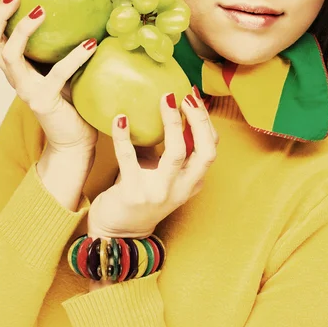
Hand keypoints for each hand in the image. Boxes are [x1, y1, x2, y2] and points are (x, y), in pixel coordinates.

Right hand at [0, 0, 98, 163]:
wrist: (74, 139)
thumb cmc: (71, 99)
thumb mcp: (63, 65)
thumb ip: (63, 41)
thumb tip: (86, 3)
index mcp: (14, 64)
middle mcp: (13, 75)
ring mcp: (25, 88)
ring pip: (9, 54)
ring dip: (21, 30)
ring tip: (40, 9)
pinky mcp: (43, 100)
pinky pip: (57, 74)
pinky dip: (74, 57)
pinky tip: (91, 43)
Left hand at [86, 88, 218, 238]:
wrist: (117, 230)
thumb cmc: (140, 192)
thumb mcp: (162, 172)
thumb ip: (168, 147)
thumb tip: (169, 105)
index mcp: (192, 181)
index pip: (210, 148)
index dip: (206, 121)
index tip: (193, 96)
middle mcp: (181, 188)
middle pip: (205, 151)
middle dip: (199, 120)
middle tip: (186, 96)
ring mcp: (159, 193)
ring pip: (176, 154)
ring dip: (172, 123)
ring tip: (165, 99)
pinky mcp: (133, 194)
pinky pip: (129, 158)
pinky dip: (124, 136)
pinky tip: (120, 118)